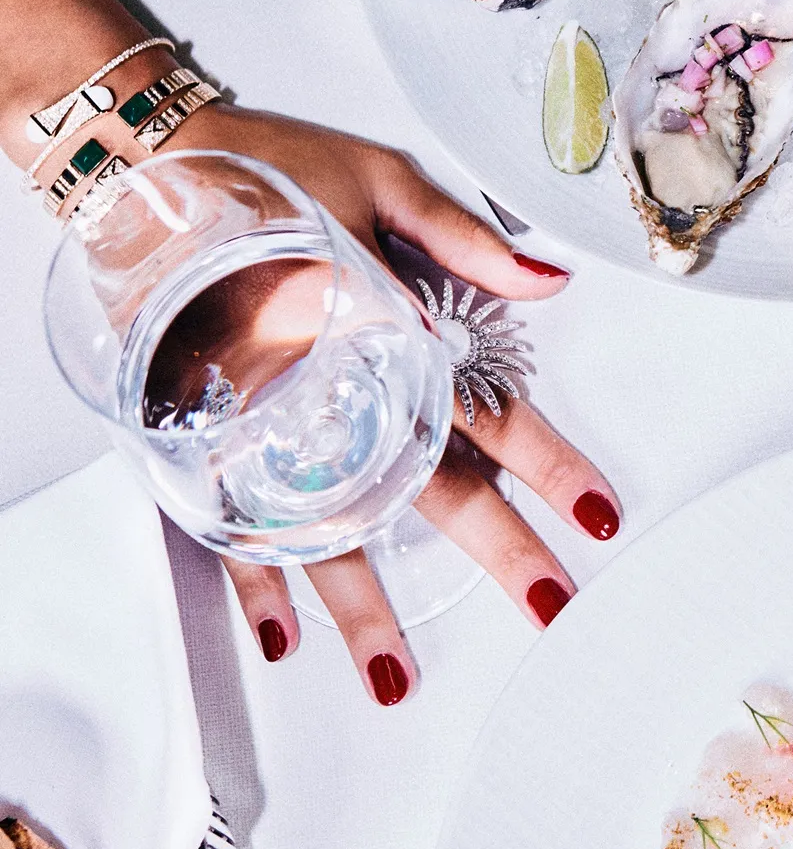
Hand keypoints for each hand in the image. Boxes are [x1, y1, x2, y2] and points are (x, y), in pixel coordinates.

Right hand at [162, 102, 619, 705]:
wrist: (138, 174)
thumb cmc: (264, 171)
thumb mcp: (378, 181)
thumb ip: (463, 239)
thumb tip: (548, 280)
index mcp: (385, 327)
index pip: (486, 408)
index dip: (548, 463)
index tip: (597, 515)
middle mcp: (329, 387)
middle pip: (426, 484)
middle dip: (495, 549)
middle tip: (548, 603)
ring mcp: (262, 423)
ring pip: (327, 527)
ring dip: (363, 608)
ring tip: (395, 677)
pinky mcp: (204, 437)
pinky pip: (228, 521)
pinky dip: (252, 580)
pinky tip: (278, 635)